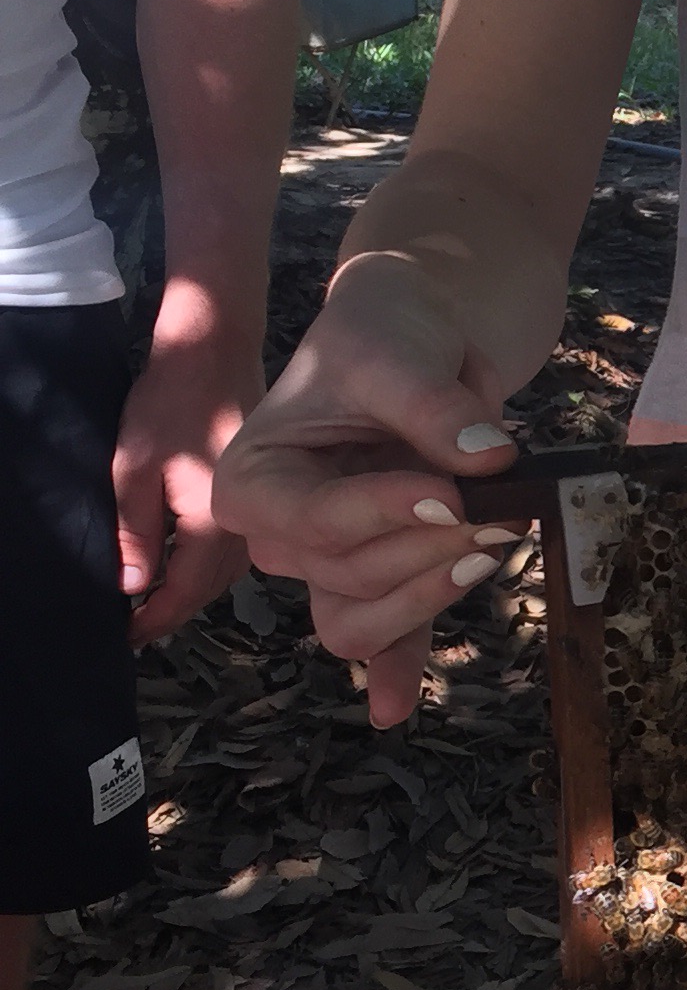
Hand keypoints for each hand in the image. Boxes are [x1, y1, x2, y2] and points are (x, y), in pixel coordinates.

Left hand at [113, 316, 261, 643]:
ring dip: (192, 587)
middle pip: (211, 589)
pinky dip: (208, 561)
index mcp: (216, 524)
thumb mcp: (133, 469)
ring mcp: (257, 506)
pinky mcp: (260, 490)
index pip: (185, 594)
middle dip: (173, 609)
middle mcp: (247, 523)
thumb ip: (134, 533)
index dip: (153, 621)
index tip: (123, 638)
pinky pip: (234, 544)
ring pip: (226, 570)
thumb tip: (132, 589)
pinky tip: (186, 557)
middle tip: (134, 624)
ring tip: (156, 595)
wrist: (214, 351)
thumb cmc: (169, 403)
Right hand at [211, 253, 522, 726]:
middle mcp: (280, 532)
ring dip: (429, 595)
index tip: (448, 491)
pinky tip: (395, 709)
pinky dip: (393, 671)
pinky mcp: (382, 576)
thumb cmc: (386, 334)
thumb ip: (433, 408)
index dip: (380, 514)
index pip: (310, 521)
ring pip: (360, 618)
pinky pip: (381, 639)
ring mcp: (329, 561)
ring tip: (492, 547)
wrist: (420, 335)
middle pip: (346, 575)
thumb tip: (486, 457)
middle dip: (425, 549)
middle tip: (493, 509)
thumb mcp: (397, 354)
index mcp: (253, 477)